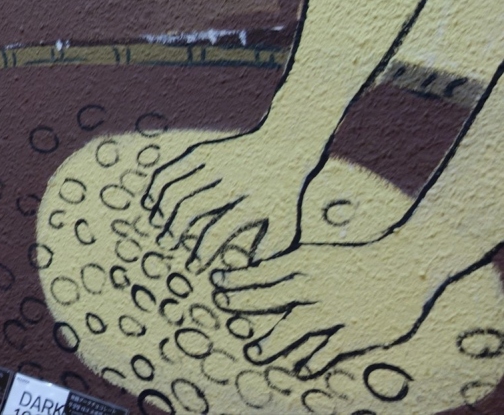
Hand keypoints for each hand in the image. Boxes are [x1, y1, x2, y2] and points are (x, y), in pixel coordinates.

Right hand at [144, 126, 322, 267]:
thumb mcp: (286, 228)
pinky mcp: (202, 151)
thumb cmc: (282, 199)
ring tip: (158, 227)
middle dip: (174, 231)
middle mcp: (232, 181)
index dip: (201, 253)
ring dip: (162, 211)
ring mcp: (215, 163)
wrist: (284, 148)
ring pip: (176, 188)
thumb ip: (265, 254)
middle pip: (191, 208)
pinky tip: (150, 204)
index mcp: (254, 202)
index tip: (193, 267)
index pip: (218, 232)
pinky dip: (155, 188)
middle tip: (166, 246)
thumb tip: (237, 271)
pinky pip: (170, 169)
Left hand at [212, 235, 441, 375]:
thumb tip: (259, 276)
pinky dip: (311, 360)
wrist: (408, 263)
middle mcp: (314, 285)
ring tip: (253, 353)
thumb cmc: (359, 259)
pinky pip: (326, 350)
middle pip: (268, 297)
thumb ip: (292, 268)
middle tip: (221, 308)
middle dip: (241, 303)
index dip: (236, 279)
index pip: (261, 272)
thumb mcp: (320, 255)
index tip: (215, 283)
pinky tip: (300, 368)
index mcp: (305, 262)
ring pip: (292, 329)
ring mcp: (334, 310)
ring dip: (270, 343)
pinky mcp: (355, 332)